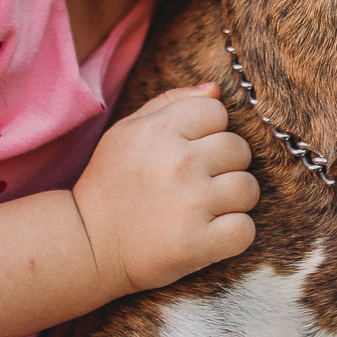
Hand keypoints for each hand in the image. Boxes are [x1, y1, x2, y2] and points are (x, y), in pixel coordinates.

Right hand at [72, 84, 258, 298]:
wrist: (88, 246)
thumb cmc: (109, 184)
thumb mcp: (127, 131)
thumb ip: (172, 102)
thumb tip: (216, 90)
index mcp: (160, 129)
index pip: (217, 112)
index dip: (207, 131)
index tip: (188, 151)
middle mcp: (180, 162)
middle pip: (239, 149)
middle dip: (224, 165)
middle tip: (196, 182)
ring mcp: (192, 204)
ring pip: (248, 188)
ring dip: (232, 200)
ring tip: (204, 208)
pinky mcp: (200, 244)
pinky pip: (245, 229)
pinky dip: (232, 234)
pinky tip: (209, 232)